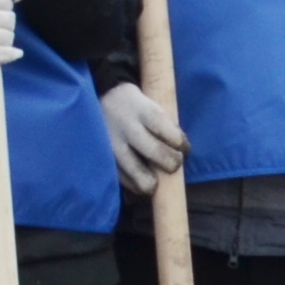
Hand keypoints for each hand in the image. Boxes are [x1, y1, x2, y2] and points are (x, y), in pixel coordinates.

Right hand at [101, 80, 188, 194]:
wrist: (100, 99)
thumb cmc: (134, 104)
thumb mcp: (150, 103)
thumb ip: (164, 124)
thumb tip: (182, 150)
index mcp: (142, 110)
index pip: (169, 132)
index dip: (181, 144)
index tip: (184, 148)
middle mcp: (127, 128)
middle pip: (156, 153)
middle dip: (171, 163)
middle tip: (173, 164)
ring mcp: (112, 145)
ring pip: (138, 173)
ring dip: (152, 182)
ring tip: (156, 181)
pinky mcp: (104, 159)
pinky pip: (123, 180)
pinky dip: (135, 185)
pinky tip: (142, 180)